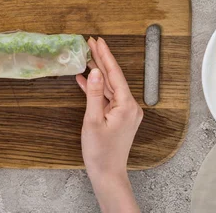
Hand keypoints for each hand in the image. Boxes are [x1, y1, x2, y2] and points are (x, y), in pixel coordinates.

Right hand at [76, 37, 142, 212]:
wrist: (107, 174)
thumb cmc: (100, 151)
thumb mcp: (93, 120)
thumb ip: (94, 94)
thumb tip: (95, 72)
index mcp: (126, 105)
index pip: (115, 73)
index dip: (105, 55)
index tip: (97, 41)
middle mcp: (130, 106)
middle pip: (114, 77)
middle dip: (102, 60)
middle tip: (91, 42)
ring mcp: (125, 112)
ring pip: (110, 86)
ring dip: (99, 73)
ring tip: (86, 57)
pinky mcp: (119, 117)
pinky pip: (108, 97)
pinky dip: (97, 89)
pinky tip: (85, 80)